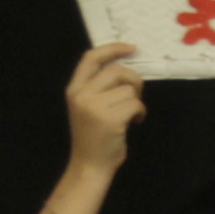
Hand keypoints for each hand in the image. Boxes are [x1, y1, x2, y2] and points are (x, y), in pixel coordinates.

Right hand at [61, 43, 143, 177]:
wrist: (89, 166)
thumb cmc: (93, 137)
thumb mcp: (86, 107)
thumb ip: (98, 86)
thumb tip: (126, 68)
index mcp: (74, 89)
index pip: (91, 58)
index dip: (113, 49)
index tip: (131, 47)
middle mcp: (82, 95)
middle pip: (117, 71)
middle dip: (133, 80)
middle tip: (135, 94)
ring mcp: (94, 107)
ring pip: (129, 89)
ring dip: (136, 101)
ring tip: (130, 115)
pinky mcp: (110, 119)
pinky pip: (135, 104)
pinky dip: (140, 112)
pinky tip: (134, 122)